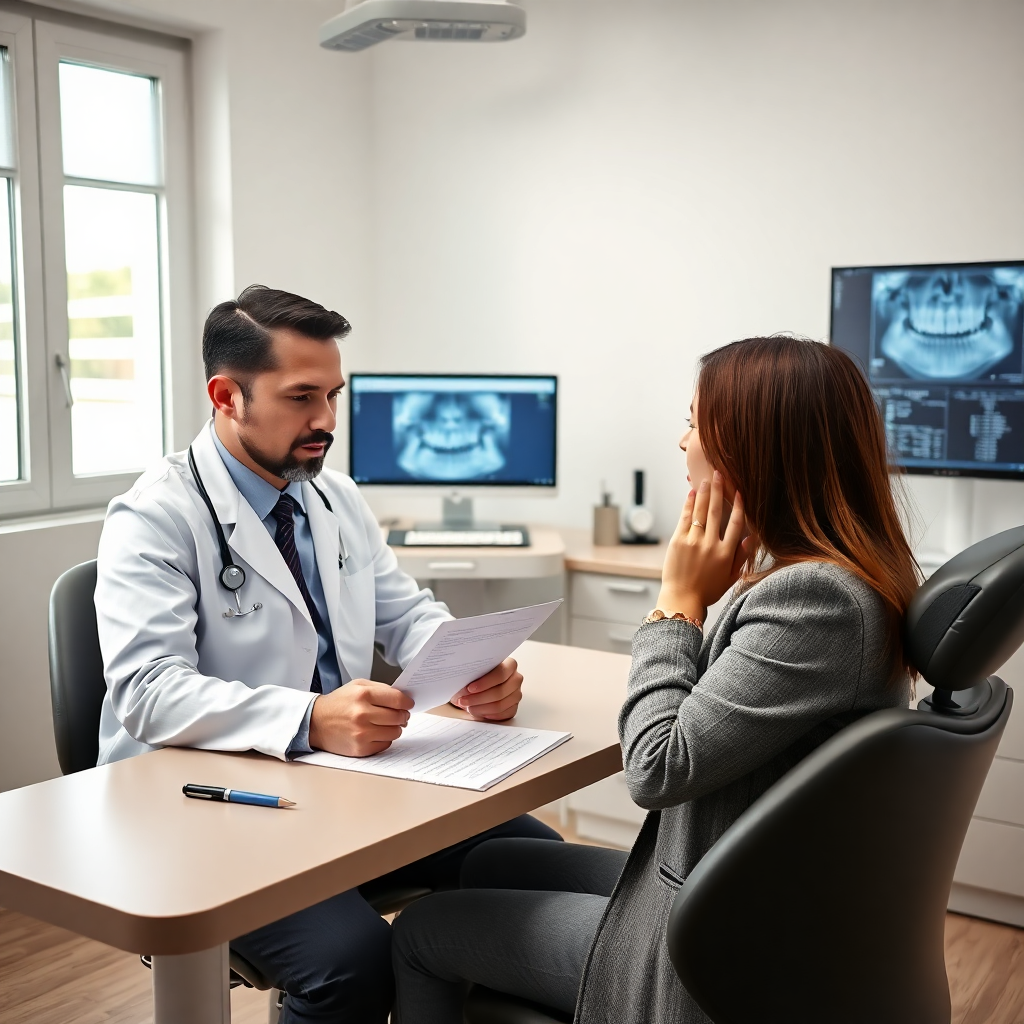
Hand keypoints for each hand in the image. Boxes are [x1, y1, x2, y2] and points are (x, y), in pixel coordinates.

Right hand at [308, 680, 413, 756]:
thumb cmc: (338, 703)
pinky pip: (386, 745)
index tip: (409, 704)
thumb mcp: (358, 686)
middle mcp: (362, 714)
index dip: (407, 702)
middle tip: (400, 715)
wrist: (316, 722)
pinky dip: (384, 739)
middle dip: (403, 715)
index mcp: (363, 695)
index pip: (398, 700)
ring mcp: (361, 733)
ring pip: (395, 732)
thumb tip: (403, 698)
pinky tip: (376, 733)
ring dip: (395, 728)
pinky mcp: (360, 748)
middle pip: (398, 717)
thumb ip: (381, 689)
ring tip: (386, 724)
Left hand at [450, 657, 522, 721]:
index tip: (469, 688)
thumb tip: (461, 684)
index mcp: (509, 665)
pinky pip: (502, 714)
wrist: (477, 686)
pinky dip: (487, 714)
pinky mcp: (513, 707)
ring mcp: (516, 694)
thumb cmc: (476, 676)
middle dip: (479, 698)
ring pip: (500, 705)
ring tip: (467, 707)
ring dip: (480, 708)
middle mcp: (516, 679)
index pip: (501, 673)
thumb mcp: (471, 672)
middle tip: (463, 701)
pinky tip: (477, 711)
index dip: (485, 682)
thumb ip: (470, 674)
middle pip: (500, 692)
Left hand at [657, 471, 751, 620]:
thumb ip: (742, 557)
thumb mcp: (731, 577)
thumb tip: (752, 538)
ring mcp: (692, 542)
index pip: (735, 524)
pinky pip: (684, 518)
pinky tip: (691, 494)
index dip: (738, 506)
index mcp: (726, 554)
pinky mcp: (678, 541)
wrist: (682, 599)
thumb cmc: (707, 590)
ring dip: (703, 493)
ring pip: (700, 512)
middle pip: (716, 512)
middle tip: (719, 474)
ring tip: (706, 480)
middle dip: (718, 491)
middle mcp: (710, 545)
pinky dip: (688, 504)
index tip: (739, 492)